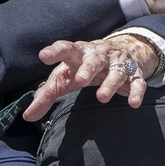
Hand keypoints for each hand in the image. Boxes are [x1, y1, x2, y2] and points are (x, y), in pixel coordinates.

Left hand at [22, 34, 159, 121]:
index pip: (66, 49)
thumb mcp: (64, 77)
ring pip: (116, 71)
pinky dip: (136, 92)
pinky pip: (137, 82)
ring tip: (101, 98)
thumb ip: (46, 95)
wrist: (122, 50)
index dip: (55, 51)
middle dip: (88, 68)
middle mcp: (99, 56)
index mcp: (79, 53)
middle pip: (94, 59)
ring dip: (110, 83)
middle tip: (81, 80)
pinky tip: (133, 104)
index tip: (44, 56)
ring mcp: (118, 63)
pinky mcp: (134, 74)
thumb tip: (27, 116)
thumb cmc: (83, 67)